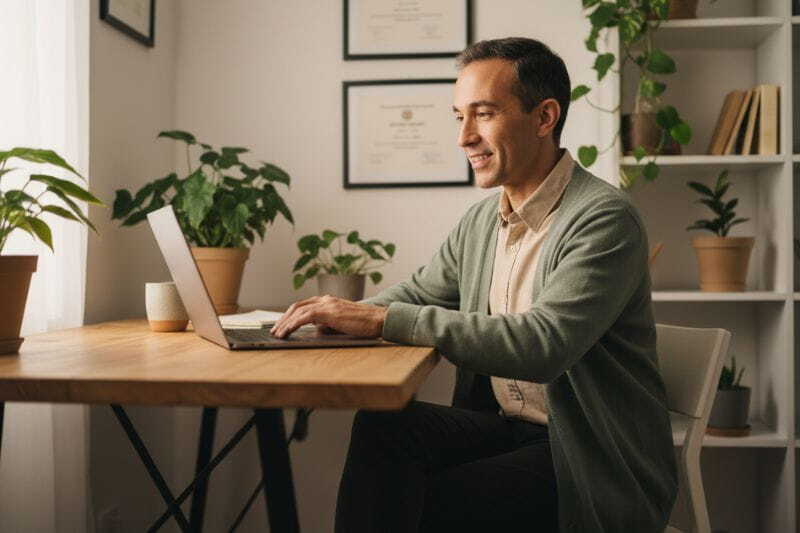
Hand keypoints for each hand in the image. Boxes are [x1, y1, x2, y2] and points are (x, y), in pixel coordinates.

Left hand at [270, 295, 386, 338]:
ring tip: (278, 334)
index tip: (282, 325)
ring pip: (298, 310)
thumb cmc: (365, 324)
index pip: (304, 306)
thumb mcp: (342, 323)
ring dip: (285, 323)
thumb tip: (317, 330)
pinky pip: (305, 316)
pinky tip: (287, 331)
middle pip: (297, 306)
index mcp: (329, 301)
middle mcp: (326, 299)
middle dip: (284, 319)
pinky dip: (293, 324)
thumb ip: (328, 324)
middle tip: (275, 330)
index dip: (290, 315)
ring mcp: (327, 304)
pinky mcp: (329, 312)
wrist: (379, 320)